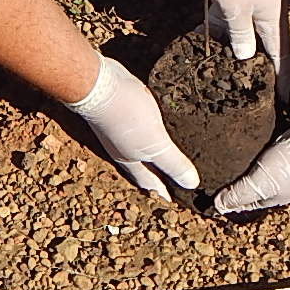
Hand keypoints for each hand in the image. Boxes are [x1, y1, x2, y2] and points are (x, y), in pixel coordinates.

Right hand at [64, 55, 198, 197]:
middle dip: (157, 176)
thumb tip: (192, 184)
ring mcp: (121, 130)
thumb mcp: (155, 143)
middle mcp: (124, 148)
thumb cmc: (125, 115)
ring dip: (153, 154)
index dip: (163, 195)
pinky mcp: (122, 111)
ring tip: (168, 155)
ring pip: (140, 147)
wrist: (98, 84)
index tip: (173, 205)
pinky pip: (139, 127)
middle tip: (172, 183)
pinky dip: (150, 130)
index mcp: (131, 161)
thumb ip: (173, 163)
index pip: (150, 184)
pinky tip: (157, 123)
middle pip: (143, 168)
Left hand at [206, 0, 287, 85]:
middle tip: (248, 91)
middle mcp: (266, 11)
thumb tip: (245, 57)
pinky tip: (202, 38)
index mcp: (272, 18)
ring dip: (232, 47)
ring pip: (243, 30)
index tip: (282, 101)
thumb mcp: (235, 9)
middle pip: (262, 44)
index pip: (280, 56)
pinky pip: (230, 16)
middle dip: (255, 66)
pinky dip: (220, 27)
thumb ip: (240, 36)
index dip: (281, 80)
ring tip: (220, 70)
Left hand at [213, 115, 289, 214]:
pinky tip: (254, 147)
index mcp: (275, 198)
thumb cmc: (288, 165)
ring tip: (235, 159)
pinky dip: (261, 155)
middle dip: (241, 184)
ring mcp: (289, 169)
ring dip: (251, 168)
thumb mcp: (259, 182)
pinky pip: (272, 156)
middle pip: (256, 188)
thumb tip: (218, 206)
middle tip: (222, 175)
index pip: (247, 203)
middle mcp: (283, 186)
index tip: (216, 195)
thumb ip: (238, 194)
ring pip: (264, 172)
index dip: (231, 200)